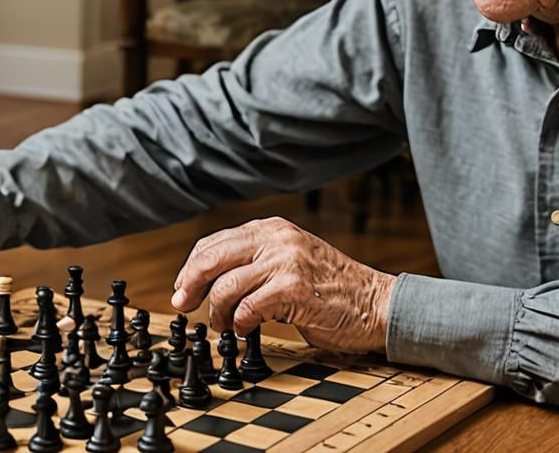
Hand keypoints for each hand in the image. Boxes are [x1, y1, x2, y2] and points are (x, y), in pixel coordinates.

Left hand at [170, 217, 395, 353]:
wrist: (377, 304)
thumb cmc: (332, 290)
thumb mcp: (289, 261)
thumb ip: (254, 263)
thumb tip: (208, 282)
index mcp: (272, 228)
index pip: (213, 243)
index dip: (190, 268)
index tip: (181, 289)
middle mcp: (276, 238)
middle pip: (211, 258)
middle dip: (190, 285)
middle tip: (184, 306)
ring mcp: (285, 261)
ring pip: (225, 286)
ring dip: (217, 312)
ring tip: (224, 325)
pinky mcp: (294, 288)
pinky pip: (248, 308)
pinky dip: (240, 323)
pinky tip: (246, 329)